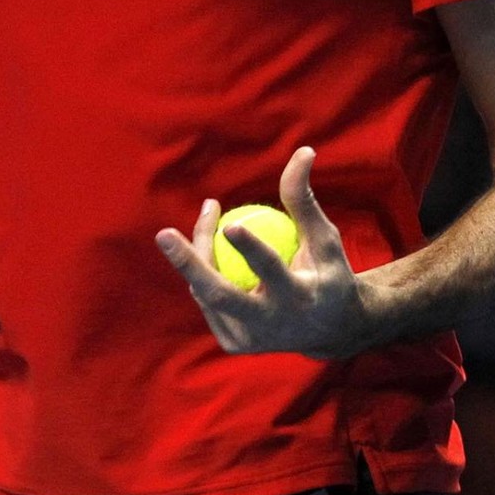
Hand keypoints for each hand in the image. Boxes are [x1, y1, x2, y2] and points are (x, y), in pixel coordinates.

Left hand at [155, 146, 371, 360]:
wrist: (332, 332)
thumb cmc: (328, 274)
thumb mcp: (325, 239)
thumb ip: (304, 200)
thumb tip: (303, 151)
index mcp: (300, 299)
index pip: (271, 272)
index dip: (251, 250)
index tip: (231, 224)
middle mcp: (271, 324)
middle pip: (220, 294)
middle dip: (189, 264)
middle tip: (162, 233)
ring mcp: (249, 339)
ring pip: (207, 290)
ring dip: (198, 252)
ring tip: (210, 214)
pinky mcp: (234, 343)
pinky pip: (206, 299)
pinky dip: (205, 271)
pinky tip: (213, 250)